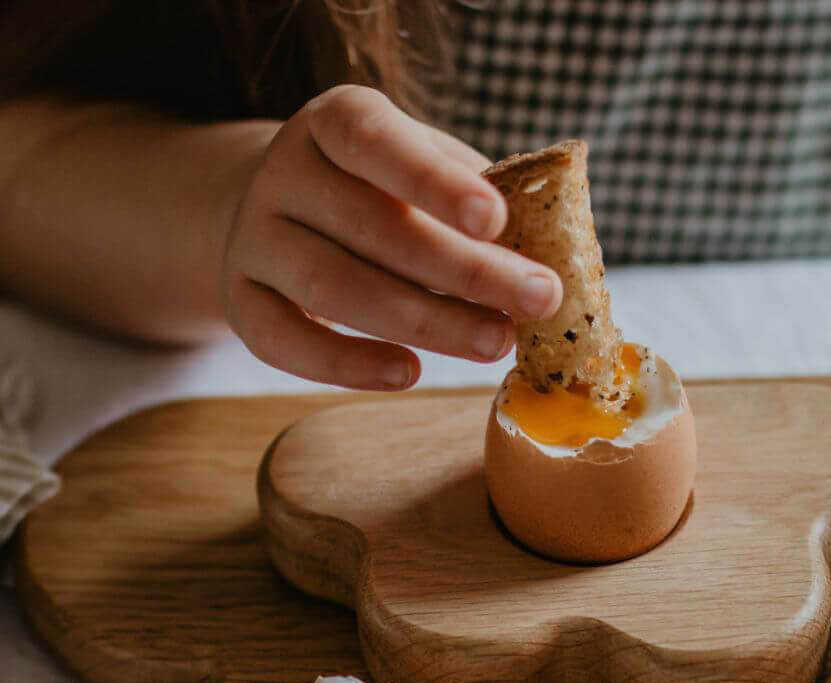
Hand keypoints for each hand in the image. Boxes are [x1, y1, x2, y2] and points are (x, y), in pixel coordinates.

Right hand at [220, 85, 561, 389]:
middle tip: (537, 301)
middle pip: (372, 228)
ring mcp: (254, 238)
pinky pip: (284, 342)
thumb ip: (476, 200)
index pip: (377, 142)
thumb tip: (552, 254)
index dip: (435, 182)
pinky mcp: (240, 301)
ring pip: (333, 288)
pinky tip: (409, 373)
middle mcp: (284, 173)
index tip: (496, 219)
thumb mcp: (426, 172)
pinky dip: (348, 365)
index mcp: (335, 123)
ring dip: (425, 322)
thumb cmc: (381, 195)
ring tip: (495, 343)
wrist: (278, 215)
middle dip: (465, 272)